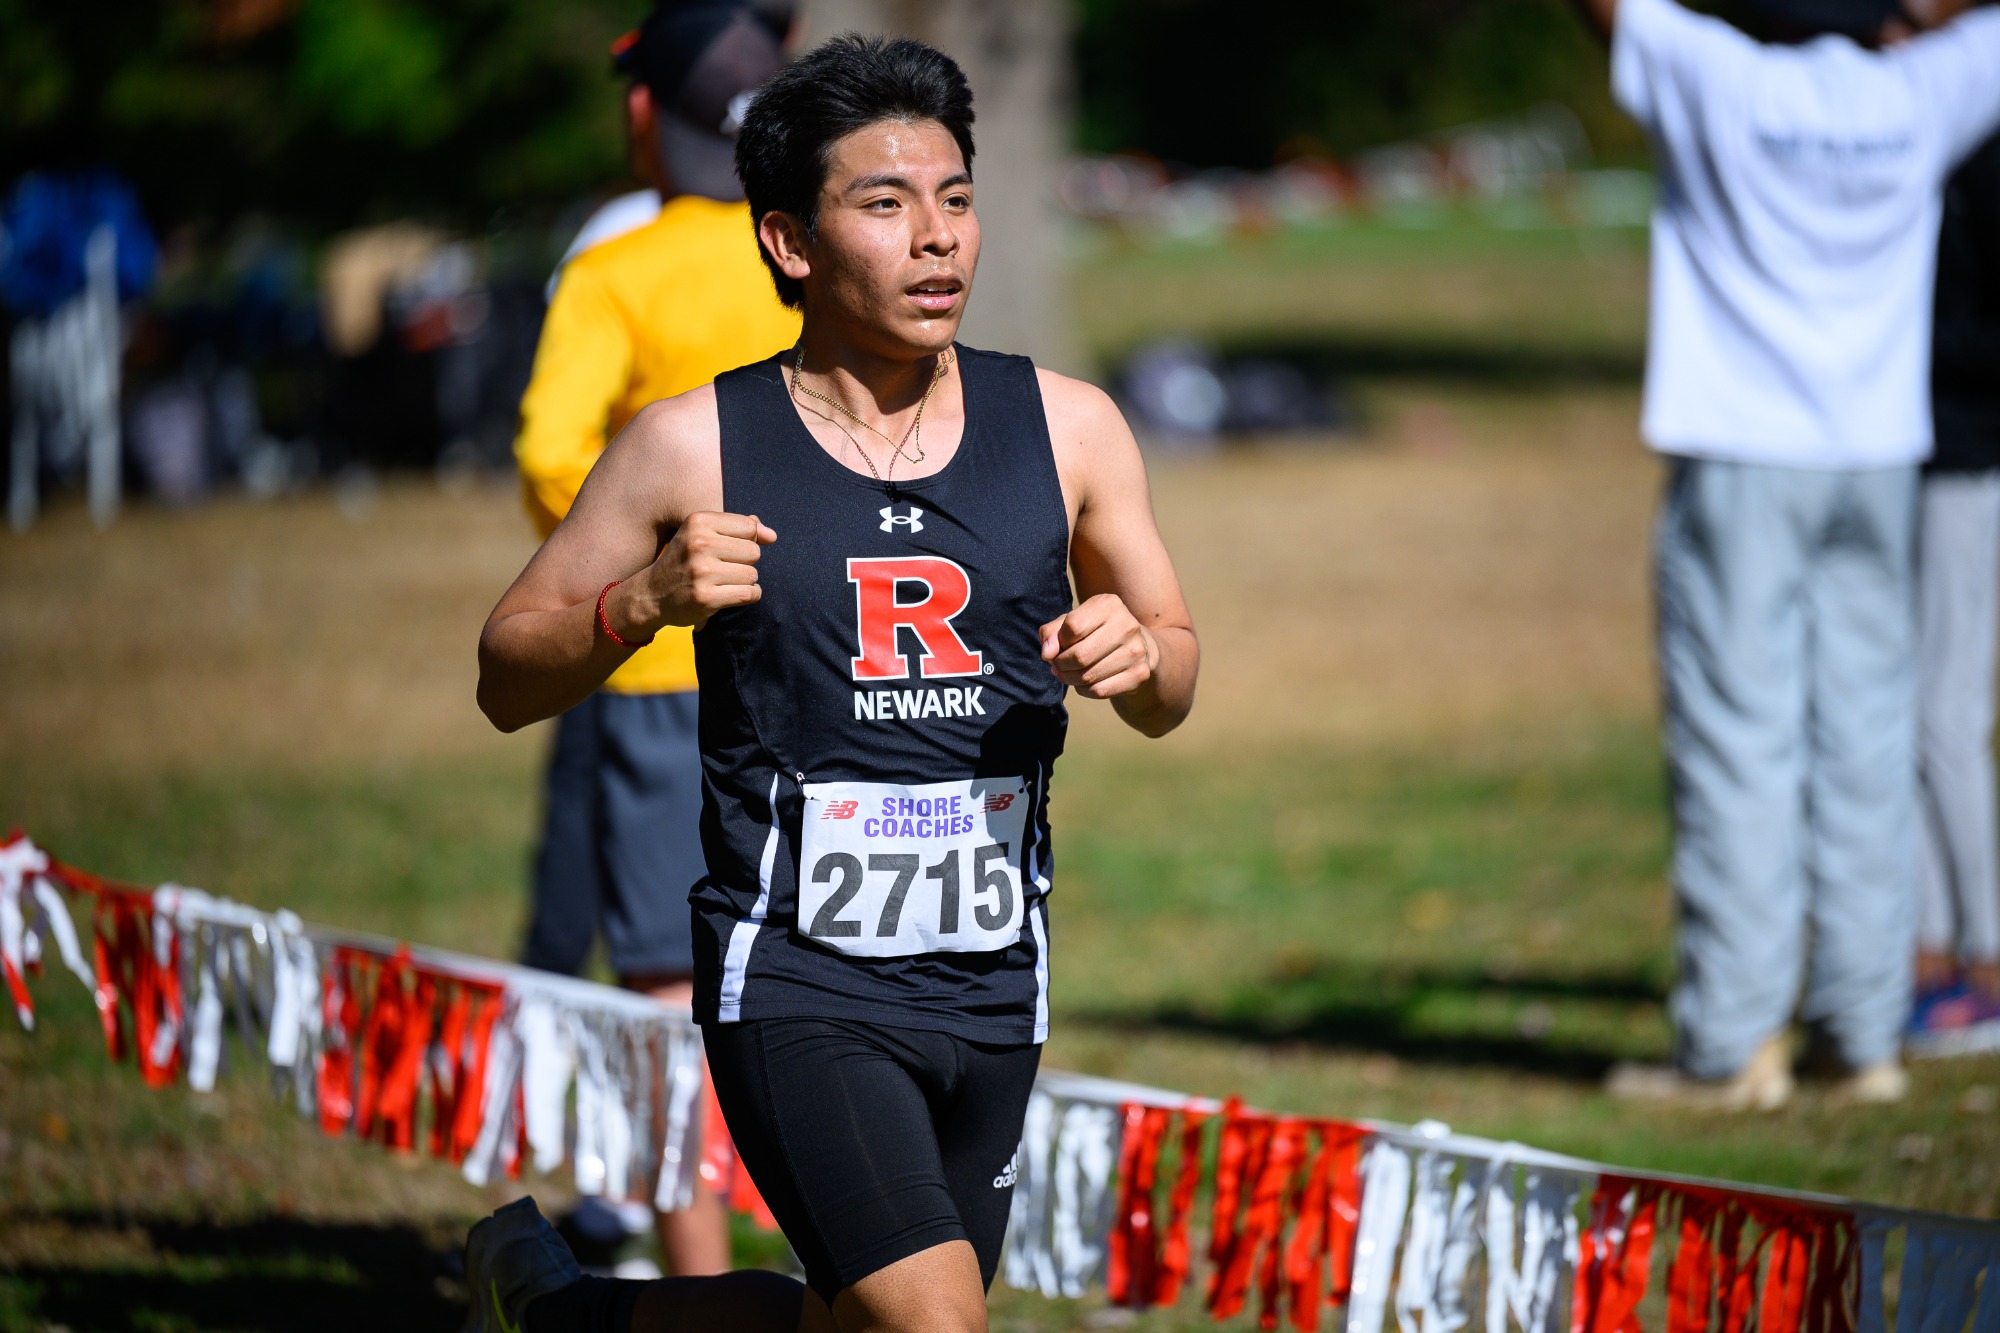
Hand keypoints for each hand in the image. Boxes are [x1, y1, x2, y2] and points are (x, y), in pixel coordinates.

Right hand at [615, 511, 775, 634]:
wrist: (652, 594)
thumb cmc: (685, 561)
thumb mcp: (703, 534)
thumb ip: (738, 527)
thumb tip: (771, 535)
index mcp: (698, 521)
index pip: (749, 527)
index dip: (748, 540)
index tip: (732, 549)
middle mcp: (699, 543)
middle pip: (754, 552)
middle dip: (745, 562)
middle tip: (723, 568)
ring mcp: (701, 572)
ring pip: (752, 575)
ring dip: (745, 581)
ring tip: (723, 582)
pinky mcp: (705, 597)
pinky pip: (749, 594)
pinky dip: (749, 596)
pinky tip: (732, 594)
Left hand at [1040, 594, 1159, 699]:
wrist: (1139, 645)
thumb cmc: (1096, 631)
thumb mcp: (1073, 621)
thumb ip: (1052, 632)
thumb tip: (1047, 654)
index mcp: (1109, 605)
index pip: (1073, 626)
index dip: (1058, 641)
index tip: (1059, 645)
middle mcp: (1127, 625)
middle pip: (1079, 655)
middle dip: (1060, 664)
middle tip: (1057, 665)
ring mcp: (1136, 651)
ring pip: (1087, 676)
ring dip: (1070, 679)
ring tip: (1068, 673)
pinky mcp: (1139, 674)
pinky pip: (1099, 690)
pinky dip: (1084, 690)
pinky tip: (1084, 683)